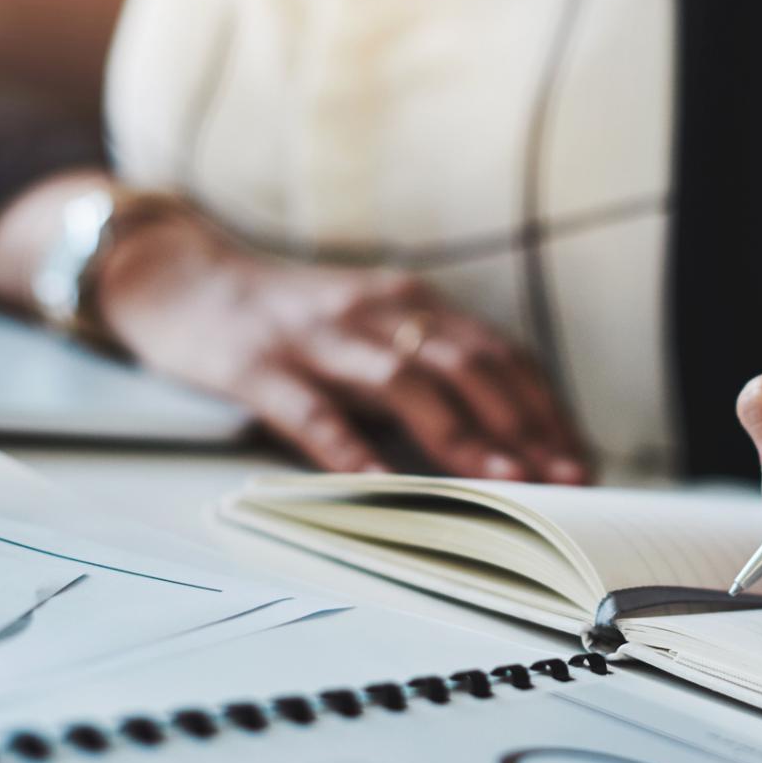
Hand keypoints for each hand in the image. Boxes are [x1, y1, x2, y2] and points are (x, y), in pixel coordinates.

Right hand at [93, 208, 588, 483]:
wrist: (179, 275)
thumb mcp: (368, 327)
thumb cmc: (288, 318)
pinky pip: (311, 412)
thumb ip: (425, 367)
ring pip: (405, 384)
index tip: (583, 456)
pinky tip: (382, 486)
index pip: (498, 353)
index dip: (545, 405)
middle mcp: (374, 311)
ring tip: (508, 482)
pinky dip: (351, 450)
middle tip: (569, 478)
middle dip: (527, 425)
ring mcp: (316, 337)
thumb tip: (501, 435)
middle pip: (469, 364)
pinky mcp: (257, 364)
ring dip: (464, 435)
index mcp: (409, 302)